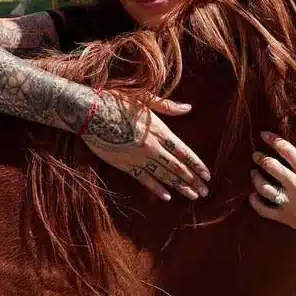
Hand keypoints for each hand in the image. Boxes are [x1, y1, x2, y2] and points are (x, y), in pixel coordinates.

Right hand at [79, 91, 210, 201]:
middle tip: (204, 192)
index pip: (183, 152)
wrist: (88, 112)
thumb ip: (167, 106)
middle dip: (192, 180)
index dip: (196, 164)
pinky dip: (156, 188)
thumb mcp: (143, 98)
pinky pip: (144, 180)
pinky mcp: (124, 164)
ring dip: (179, 187)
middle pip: (177, 167)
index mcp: (159, 130)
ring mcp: (138, 157)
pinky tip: (166, 196)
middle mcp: (151, 146)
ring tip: (192, 196)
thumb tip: (188, 108)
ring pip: (163, 176)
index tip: (207, 175)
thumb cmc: (115, 100)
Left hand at [248, 131, 295, 246]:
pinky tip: (253, 195)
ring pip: (264, 187)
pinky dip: (255, 202)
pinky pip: (264, 210)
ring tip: (254, 172)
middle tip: (256, 155)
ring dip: (256, 177)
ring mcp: (290, 203)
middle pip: (271, 166)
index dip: (272, 140)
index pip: (286, 151)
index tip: (264, 134)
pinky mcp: (287, 218)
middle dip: (260, 158)